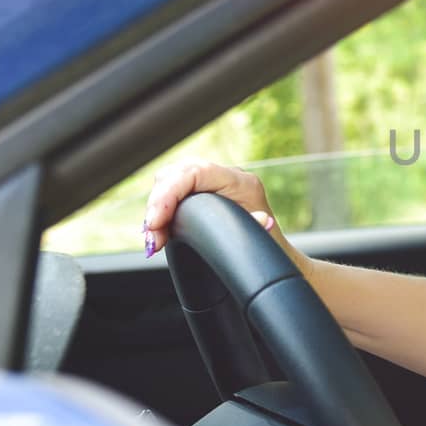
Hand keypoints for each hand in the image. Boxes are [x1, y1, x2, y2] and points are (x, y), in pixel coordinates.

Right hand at [142, 159, 277, 257]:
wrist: (272, 253)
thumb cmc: (268, 248)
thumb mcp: (262, 239)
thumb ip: (256, 228)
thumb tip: (263, 221)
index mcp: (242, 183)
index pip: (195, 172)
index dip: (169, 194)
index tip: (155, 222)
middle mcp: (227, 176)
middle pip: (177, 172)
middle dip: (158, 202)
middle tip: (152, 236)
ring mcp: (213, 182)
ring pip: (171, 179)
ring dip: (156, 207)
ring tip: (154, 238)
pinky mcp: (202, 191)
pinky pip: (173, 190)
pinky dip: (160, 209)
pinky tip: (156, 230)